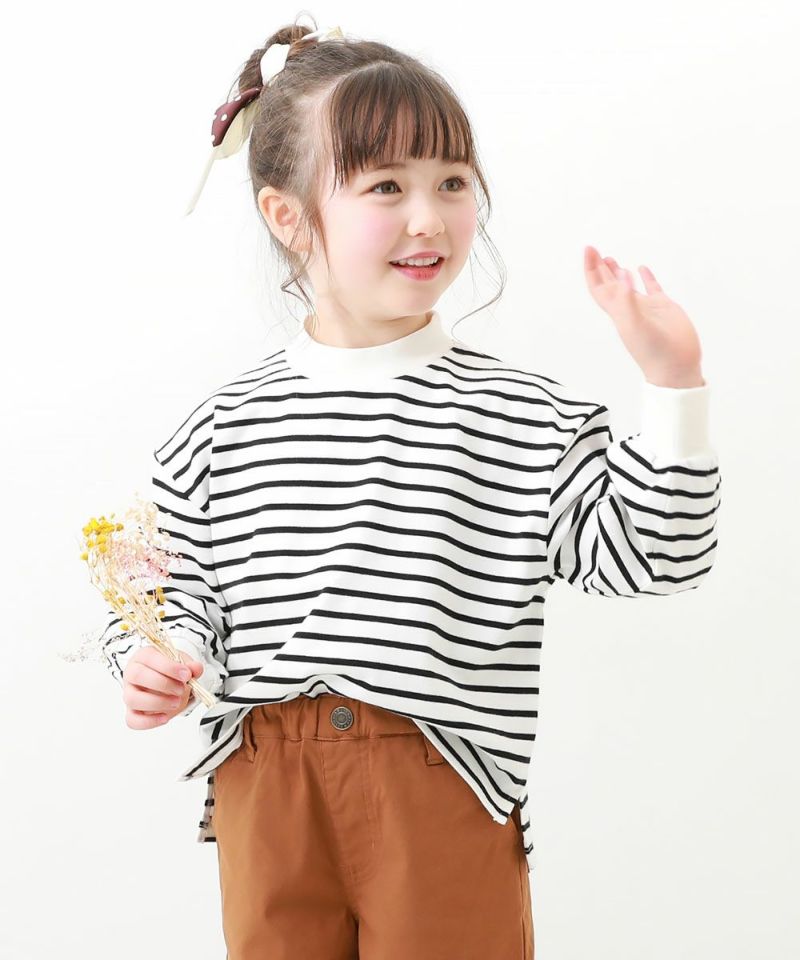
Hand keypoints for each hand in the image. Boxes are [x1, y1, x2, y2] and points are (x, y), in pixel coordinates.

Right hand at [121, 647, 203, 729]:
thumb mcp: (182, 663)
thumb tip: (195, 668)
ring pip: (132, 699)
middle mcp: (131, 673)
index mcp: (143, 656)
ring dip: (157, 702)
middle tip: (182, 689)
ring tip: (176, 702)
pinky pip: (132, 720)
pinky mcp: (130, 711)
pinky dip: (149, 721)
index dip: (169, 667)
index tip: (186, 675)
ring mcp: (129, 693)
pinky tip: (165, 717)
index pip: (149, 658)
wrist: (166, 682)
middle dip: (164, 684)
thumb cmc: (170, 670)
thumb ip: (190, 665)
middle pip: (138, 676)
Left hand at [583, 245, 704, 387]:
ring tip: (611, 259)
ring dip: (618, 273)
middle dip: (600, 267)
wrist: (675, 367)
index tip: (589, 249)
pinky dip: (646, 278)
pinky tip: (642, 269)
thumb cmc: (653, 351)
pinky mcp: (664, 308)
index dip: (591, 269)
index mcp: (618, 311)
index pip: (599, 287)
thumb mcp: (635, 326)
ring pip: (627, 286)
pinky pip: (652, 289)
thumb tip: (620, 278)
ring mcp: (646, 308)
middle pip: (609, 284)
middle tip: (594, 249)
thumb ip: (626, 302)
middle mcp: (629, 308)